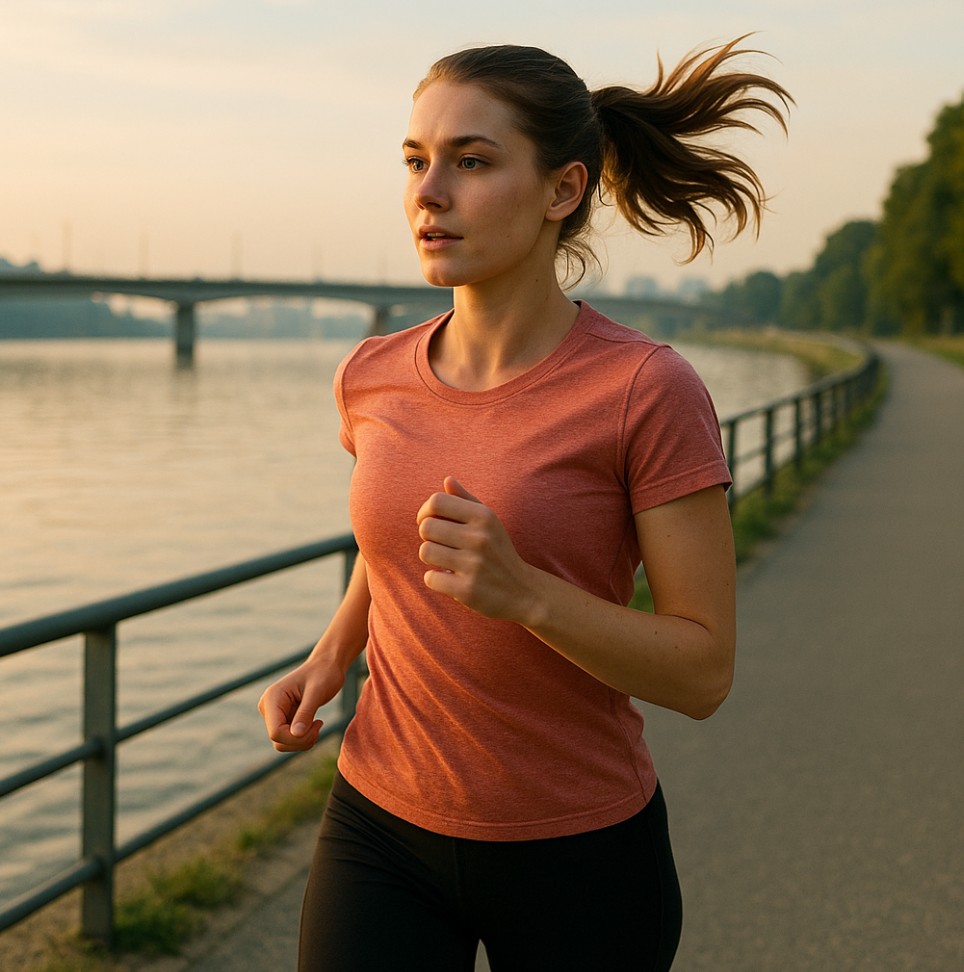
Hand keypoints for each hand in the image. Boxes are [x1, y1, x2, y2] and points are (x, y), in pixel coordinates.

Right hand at [258, 656, 345, 752]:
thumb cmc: (324, 674)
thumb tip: (296, 734)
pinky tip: (314, 724)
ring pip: (283, 743)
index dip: (296, 738)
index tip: (318, 726)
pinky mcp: (283, 719)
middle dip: (301, 740)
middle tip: (319, 726)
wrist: (327, 666)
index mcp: (272, 698)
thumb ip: (305, 712)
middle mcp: (269, 707)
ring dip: (303, 740)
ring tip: (317, 724)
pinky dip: (303, 738)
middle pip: (279, 741)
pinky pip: (289, 739)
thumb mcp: (317, 692)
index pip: (276, 732)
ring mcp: (275, 714)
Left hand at [416, 476, 533, 621]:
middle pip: (426, 527)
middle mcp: (480, 538)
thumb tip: (447, 480)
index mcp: (484, 516)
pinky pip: (430, 578)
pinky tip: (449, 579)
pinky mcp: (467, 590)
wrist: (524, 591)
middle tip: (440, 545)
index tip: (429, 522)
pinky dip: (435, 579)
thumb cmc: (499, 552)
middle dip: (427, 537)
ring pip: (425, 552)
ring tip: (444, 561)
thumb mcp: (489, 522)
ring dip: (430, 558)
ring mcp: (474, 564)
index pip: (437, 501)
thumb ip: (466, 500)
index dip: (425, 512)